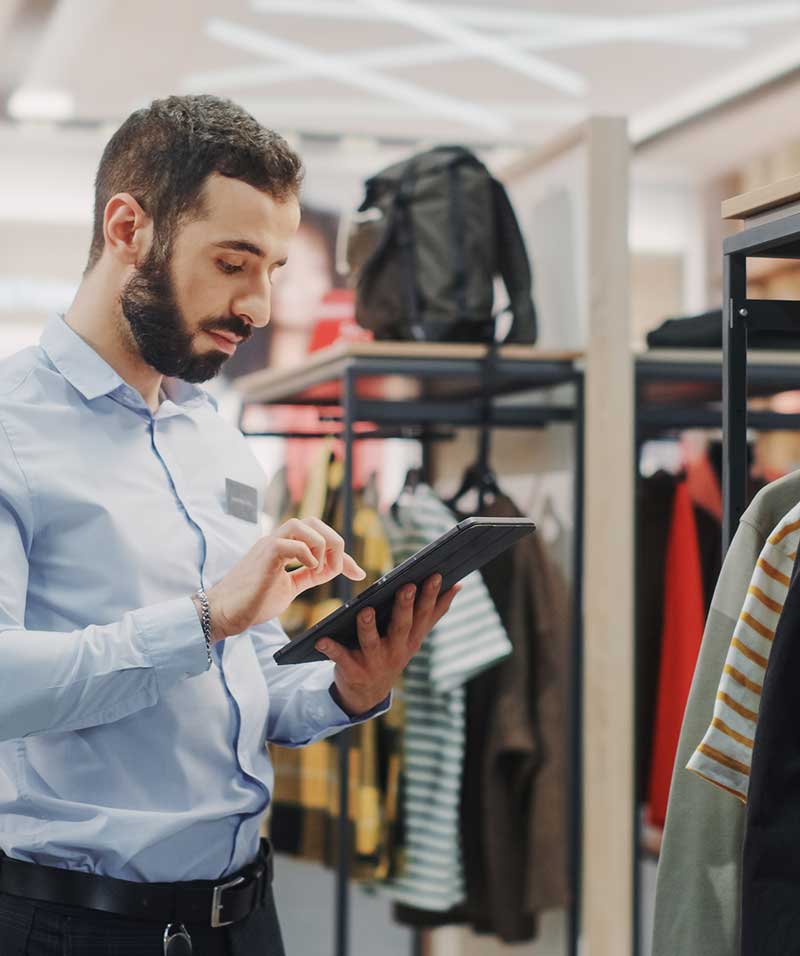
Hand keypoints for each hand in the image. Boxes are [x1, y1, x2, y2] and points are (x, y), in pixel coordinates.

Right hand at [204, 517, 365, 642]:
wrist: (224, 613)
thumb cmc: (253, 602)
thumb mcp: (289, 588)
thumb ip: (307, 576)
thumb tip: (332, 571)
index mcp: (284, 547)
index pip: (319, 536)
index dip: (342, 554)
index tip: (356, 573)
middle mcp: (277, 540)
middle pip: (314, 522)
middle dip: (335, 543)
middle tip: (338, 570)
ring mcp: (269, 545)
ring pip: (303, 524)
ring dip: (322, 546)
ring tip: (320, 570)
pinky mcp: (264, 555)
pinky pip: (291, 543)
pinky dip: (307, 555)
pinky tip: (309, 571)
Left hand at [315, 573, 460, 715]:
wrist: (367, 693)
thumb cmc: (392, 652)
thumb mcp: (415, 636)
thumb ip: (434, 612)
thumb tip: (458, 585)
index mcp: (412, 639)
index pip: (424, 615)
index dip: (431, 596)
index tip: (435, 575)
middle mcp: (396, 650)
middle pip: (402, 626)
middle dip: (405, 606)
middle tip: (407, 586)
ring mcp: (374, 662)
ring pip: (371, 642)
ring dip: (368, 626)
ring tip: (365, 610)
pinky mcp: (352, 670)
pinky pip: (340, 657)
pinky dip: (330, 649)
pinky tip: (321, 639)